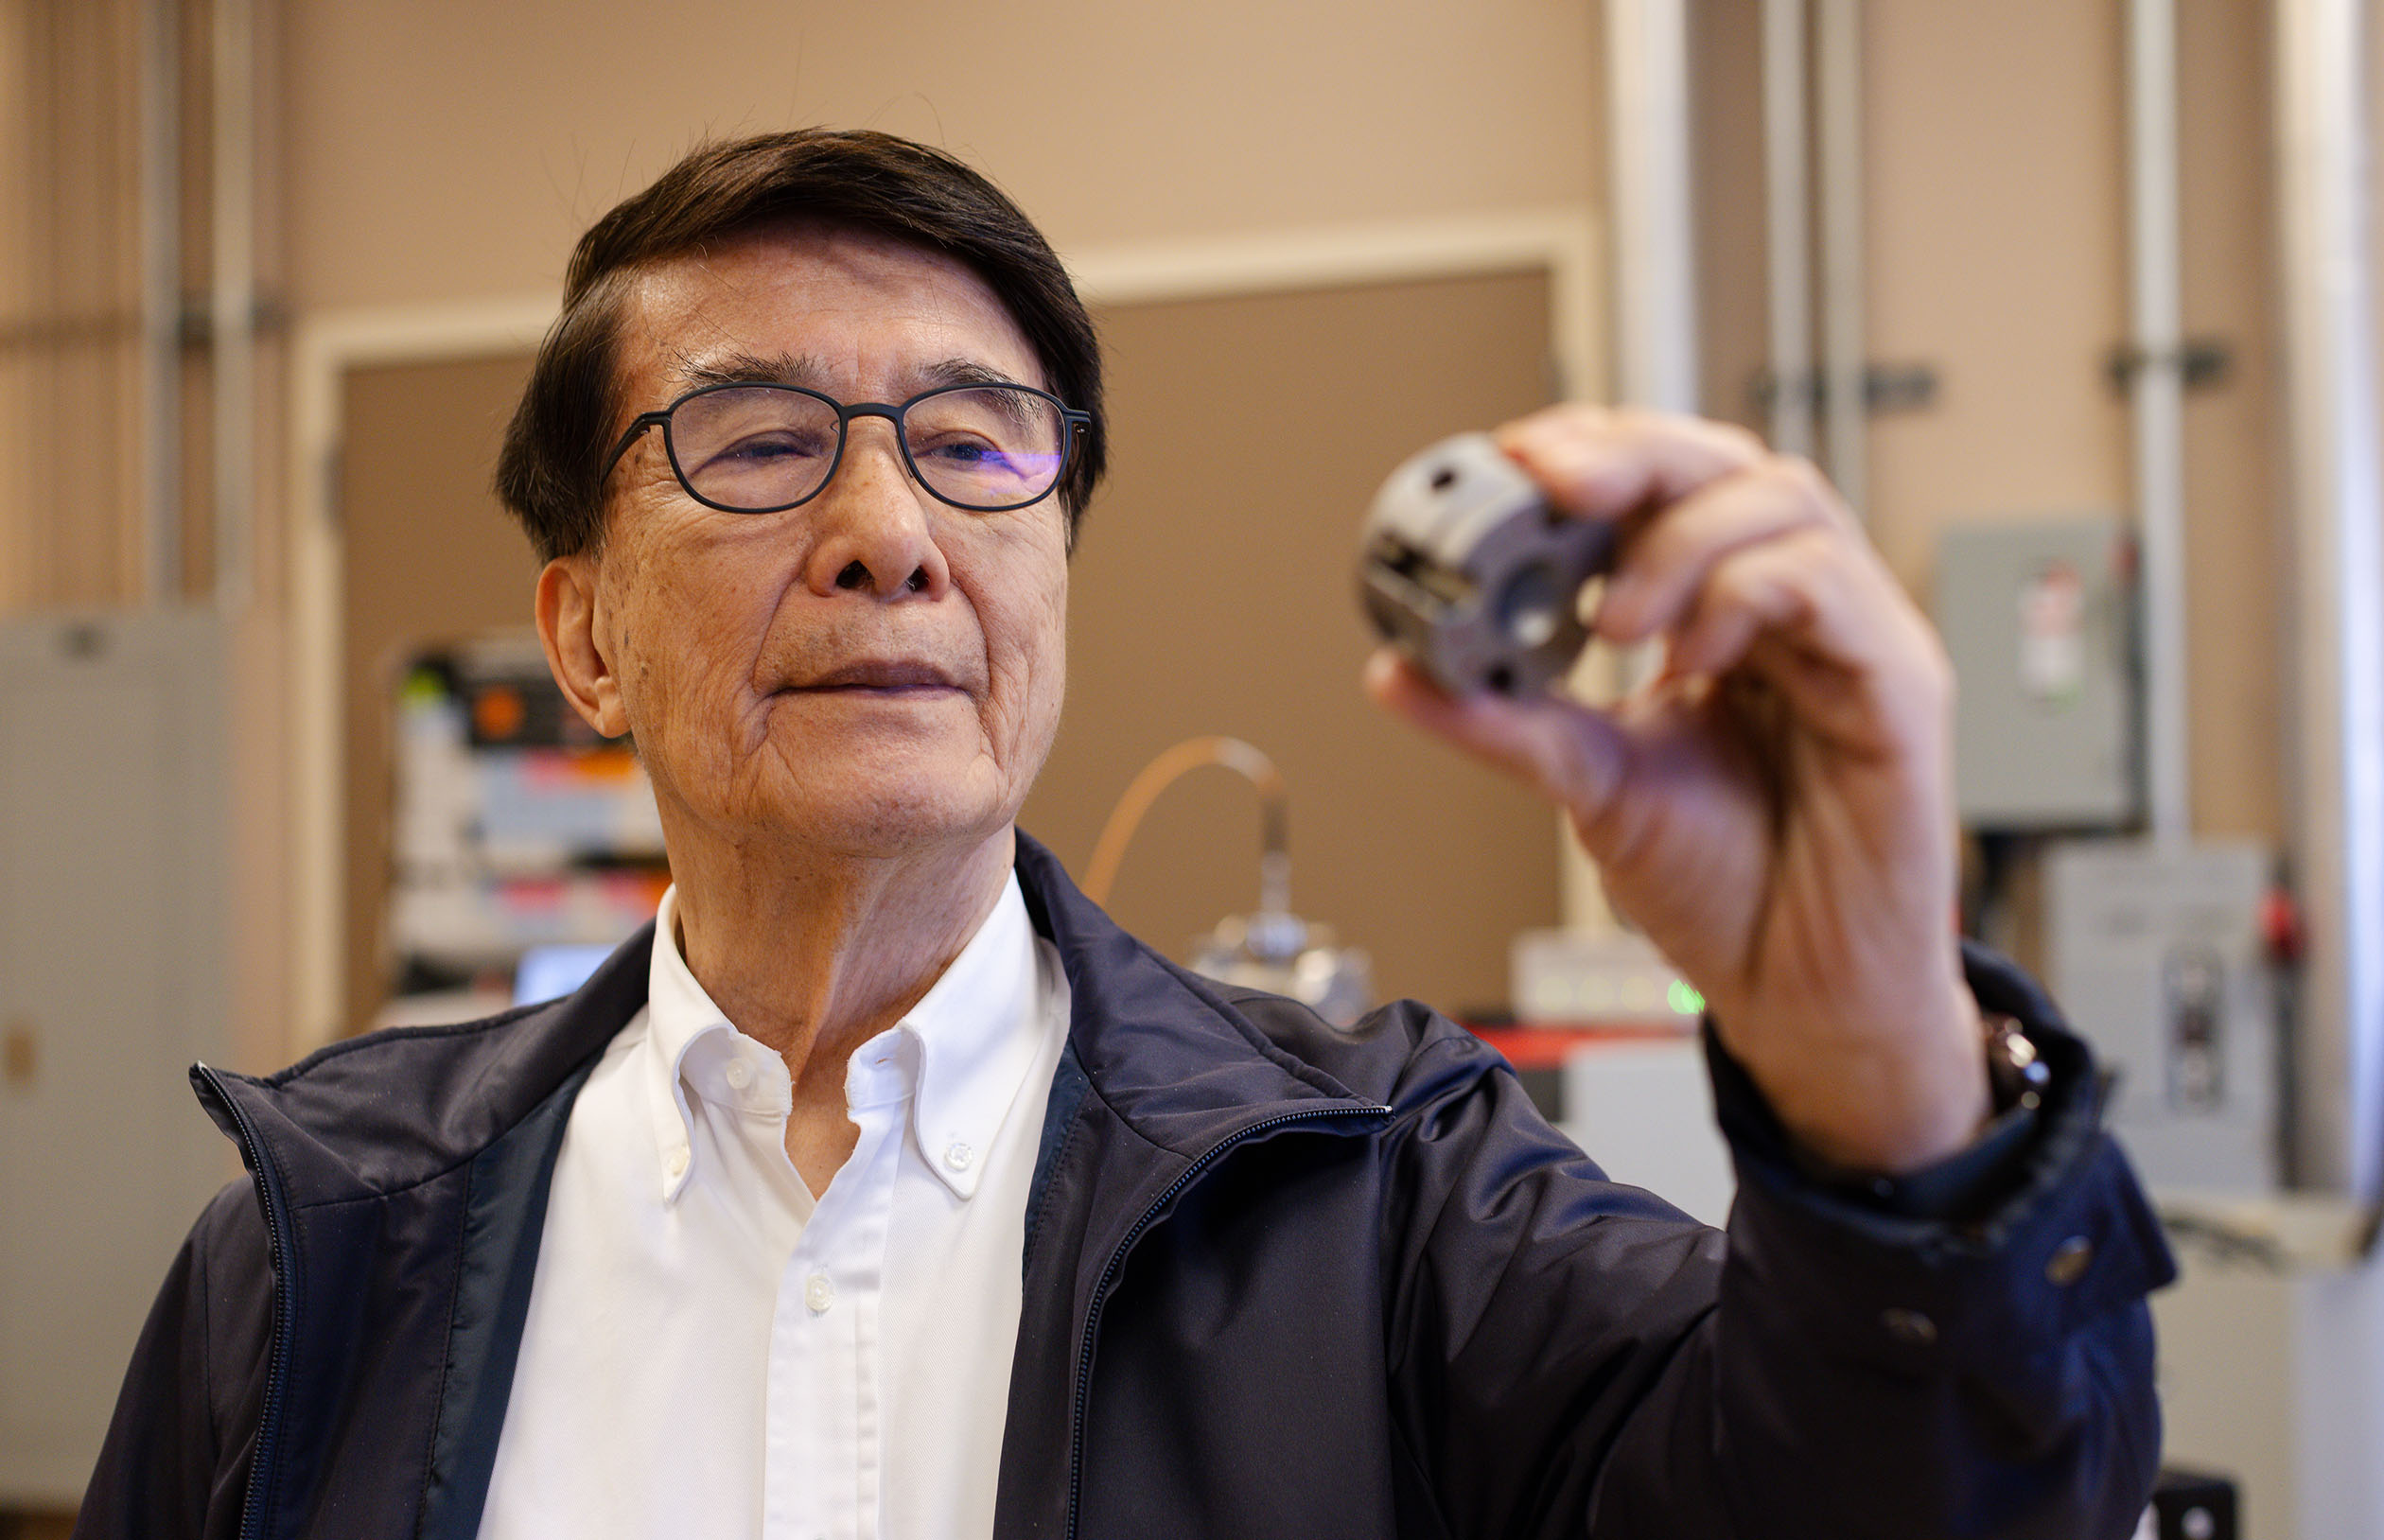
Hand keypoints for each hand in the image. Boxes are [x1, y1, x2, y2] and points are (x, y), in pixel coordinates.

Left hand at [1365, 405, 1987, 1173]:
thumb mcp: (1589, 784)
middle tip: (1551, 481)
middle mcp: (1793, 609)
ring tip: (1610, 618)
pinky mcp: (1897, 684)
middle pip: (1727, 463)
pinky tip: (1689, 651)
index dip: (1596, 451)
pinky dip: (1744, 592)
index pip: (1668, 486)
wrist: (1800, 996)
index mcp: (1723, 615)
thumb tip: (1398, 671)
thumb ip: (1505, 721)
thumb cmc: (1728, 890)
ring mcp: (1851, 637)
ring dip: (1677, 537)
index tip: (1515, 459)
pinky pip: (1829, 584)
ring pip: (1782, 499)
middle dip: (1630, 455)